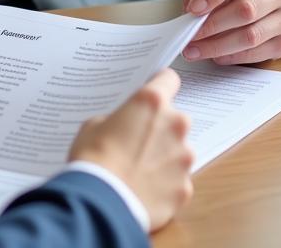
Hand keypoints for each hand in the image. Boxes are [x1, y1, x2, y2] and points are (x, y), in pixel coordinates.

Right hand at [69, 68, 192, 231]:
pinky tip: (144, 188)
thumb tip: (126, 129)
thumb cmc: (94, 156)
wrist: (102, 201)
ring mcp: (184, 159)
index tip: (156, 88)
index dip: (161, 83)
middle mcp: (175, 126)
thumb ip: (119, 120)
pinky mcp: (186, 188)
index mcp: (151, 103)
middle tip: (137, 140)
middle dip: (160, 128)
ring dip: (164, 156)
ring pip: (178, 151)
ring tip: (137, 169)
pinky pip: (177, 179)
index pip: (168, 79)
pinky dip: (165, 182)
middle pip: (174, 119)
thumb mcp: (95, 125)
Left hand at [181, 0, 280, 64]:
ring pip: (253, 35)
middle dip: (212, 25)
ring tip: (195, 49)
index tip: (192, 9)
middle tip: (189, 35)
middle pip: (246, 9)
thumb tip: (191, 10)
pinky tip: (216, 55)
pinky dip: (234, 56)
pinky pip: (260, 53)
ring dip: (219, 46)